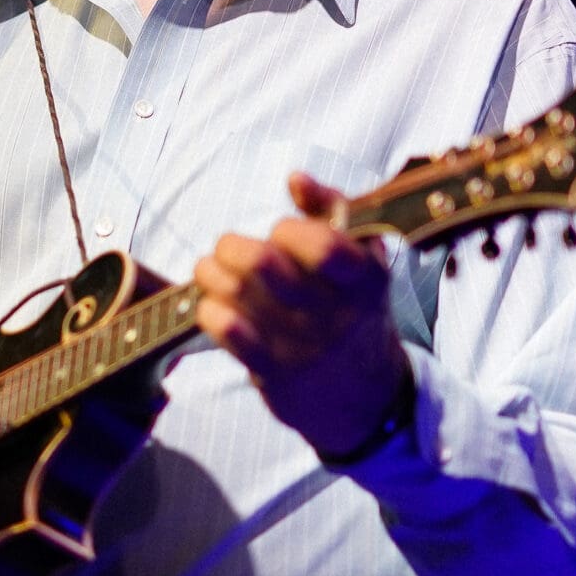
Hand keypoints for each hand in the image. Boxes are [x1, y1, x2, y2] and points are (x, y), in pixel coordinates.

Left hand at [194, 171, 411, 458]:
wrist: (366, 397)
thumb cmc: (354, 309)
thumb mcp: (363, 261)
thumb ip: (333, 210)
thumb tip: (296, 178)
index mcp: (364, 279)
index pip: (322, 246)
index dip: (289, 231)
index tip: (280, 233)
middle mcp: (334, 314)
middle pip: (264, 264)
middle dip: (232, 246)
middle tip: (228, 248)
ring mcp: (302, 345)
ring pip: (236, 294)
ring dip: (211, 273)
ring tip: (210, 270)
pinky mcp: (273, 371)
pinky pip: (227, 332)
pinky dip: (209, 309)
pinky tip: (211, 303)